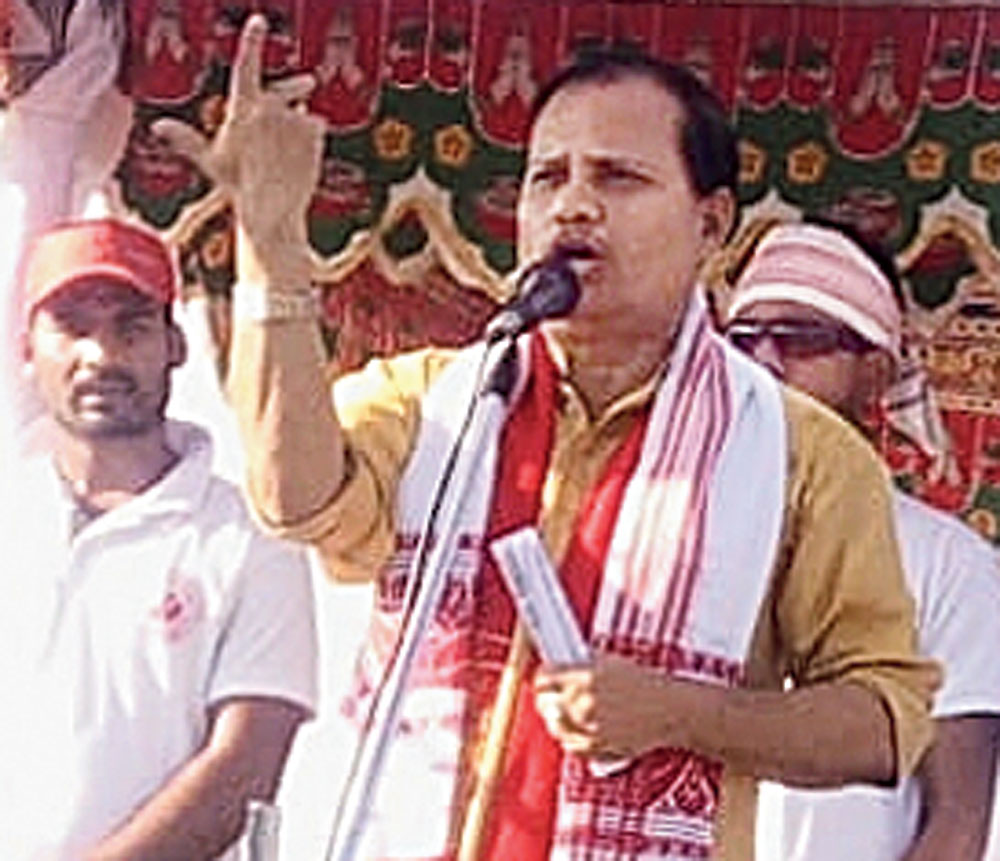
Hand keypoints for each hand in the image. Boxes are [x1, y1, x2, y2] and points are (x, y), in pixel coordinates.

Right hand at [153, 15, 324, 273]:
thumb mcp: (212, 160)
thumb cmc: (238, 187)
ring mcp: (292, 117)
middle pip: (285, 92)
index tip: (258, 20)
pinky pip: (317, 127)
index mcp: (241, 109)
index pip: (245, 66)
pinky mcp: (314, 128)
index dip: (252, 41)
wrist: (271, 208)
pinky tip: (303, 160)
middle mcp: (267, 107)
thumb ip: (187, 138)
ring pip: (301, 116)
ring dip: (299, 130)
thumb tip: (157, 127)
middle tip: (308, 81)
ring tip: (287, 159)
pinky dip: (314, 140)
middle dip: (294, 87)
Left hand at [534, 653, 704, 759]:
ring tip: (564, 711)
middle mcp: (583, 703)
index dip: (542, 677)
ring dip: (555, 719)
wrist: (669, 710)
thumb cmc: (644, 684)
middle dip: (545, 698)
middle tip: (549, 694)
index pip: (544, 678)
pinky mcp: (597, 748)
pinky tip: (577, 728)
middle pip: (544, 704)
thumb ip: (580, 664)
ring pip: (554, 726)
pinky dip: (570, 737)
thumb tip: (557, 663)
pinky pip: (570, 745)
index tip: (543, 678)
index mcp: (585, 677)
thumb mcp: (609, 662)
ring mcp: (589, 728)